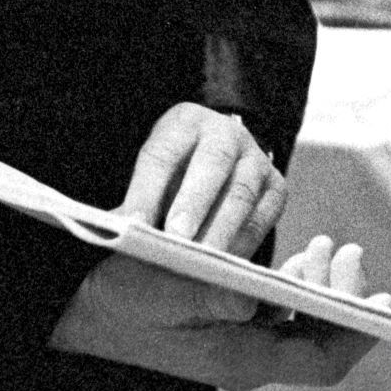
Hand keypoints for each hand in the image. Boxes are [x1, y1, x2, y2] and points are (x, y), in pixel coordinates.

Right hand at [49, 233, 389, 390]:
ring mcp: (242, 345)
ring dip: (325, 285)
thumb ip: (207, 297)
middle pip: (323, 340)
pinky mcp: (232, 328)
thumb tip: (252, 303)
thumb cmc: (121, 299)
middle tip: (350, 250)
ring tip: (330, 245)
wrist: (82, 308)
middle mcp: (249, 360)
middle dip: (347, 295)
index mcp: (241, 360)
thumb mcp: (161, 292)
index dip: (360, 334)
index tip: (384, 300)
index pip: (323, 361)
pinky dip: (301, 283)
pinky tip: (302, 255)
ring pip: (307, 324)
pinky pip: (285, 314)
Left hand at [119, 102, 286, 255]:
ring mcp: (255, 159)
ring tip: (201, 263)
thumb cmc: (173, 177)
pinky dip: (243, 243)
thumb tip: (114, 235)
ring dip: (220, 230)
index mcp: (183, 123)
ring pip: (241, 193)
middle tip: (175, 239)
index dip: (147, 190)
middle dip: (193, 203)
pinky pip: (263, 217)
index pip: (162, 154)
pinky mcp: (276, 187)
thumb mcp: (150, 177)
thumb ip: (135, 204)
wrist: (216, 167)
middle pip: (212, 163)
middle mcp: (225, 133)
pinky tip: (225, 267)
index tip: (132, 225)